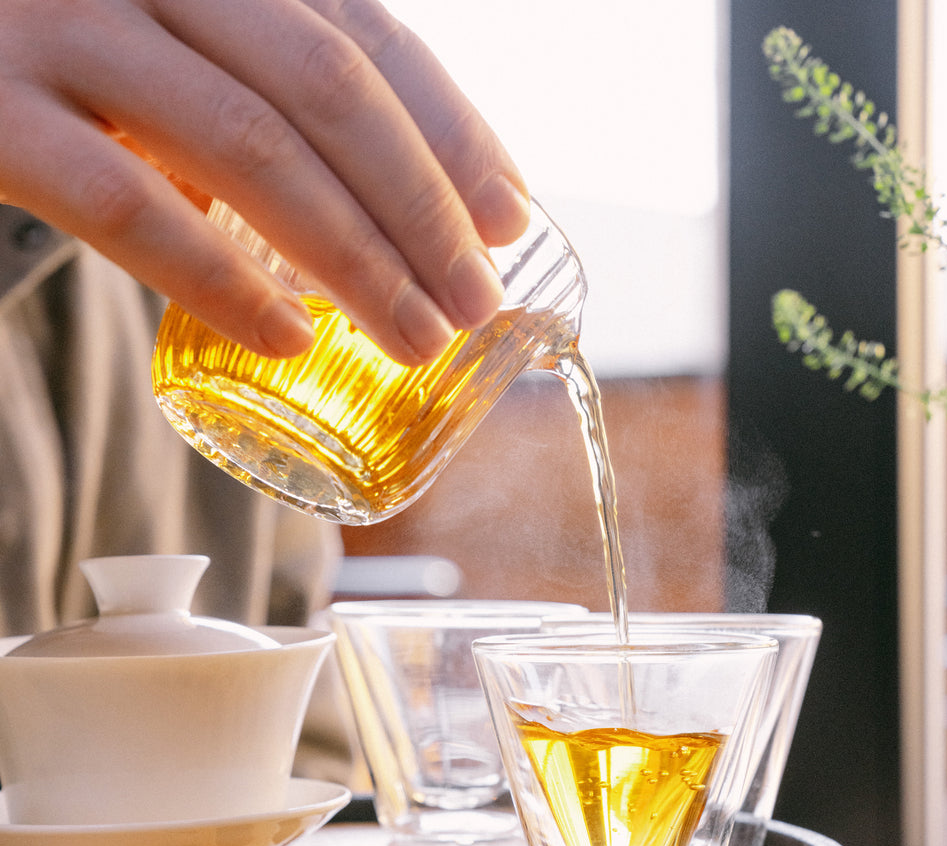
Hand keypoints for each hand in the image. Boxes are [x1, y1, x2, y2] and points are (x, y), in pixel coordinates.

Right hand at [0, 0, 529, 361]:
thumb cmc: (67, 58)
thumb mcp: (182, 47)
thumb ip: (271, 92)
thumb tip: (402, 211)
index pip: (369, 34)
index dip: (452, 130)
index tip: (509, 218)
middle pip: (328, 89)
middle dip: (419, 208)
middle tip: (474, 301)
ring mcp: (60, 26)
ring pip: (249, 146)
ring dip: (353, 258)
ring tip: (413, 338)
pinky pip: (126, 205)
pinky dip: (219, 279)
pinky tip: (287, 338)